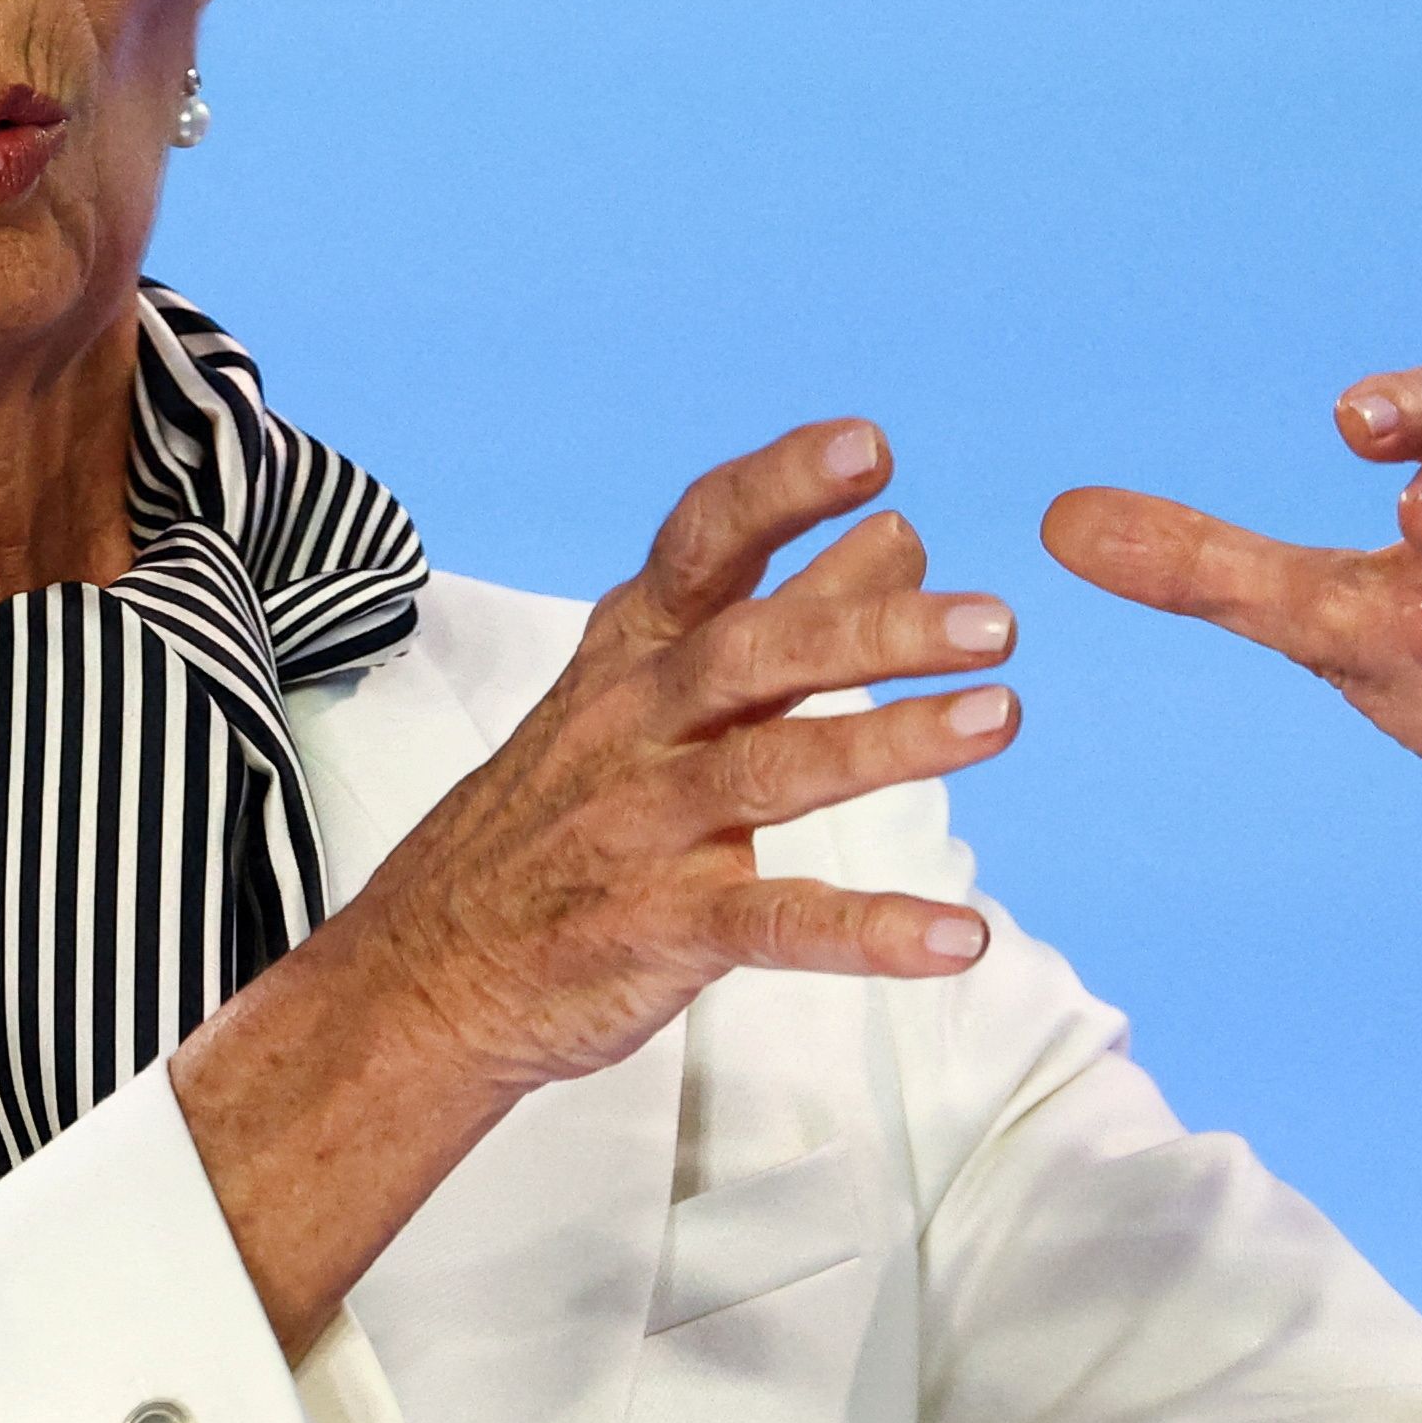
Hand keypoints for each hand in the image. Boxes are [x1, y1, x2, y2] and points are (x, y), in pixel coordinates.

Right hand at [173, 418, 1021, 1351]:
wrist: (424, 973)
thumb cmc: (559, 817)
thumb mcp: (648, 695)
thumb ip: (780, 614)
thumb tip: (903, 535)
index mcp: (630, 653)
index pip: (702, 545)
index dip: (781, 490)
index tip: (872, 449)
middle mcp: (631, 725)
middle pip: (750, 653)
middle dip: (869, 628)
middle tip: (995, 620)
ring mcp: (640, 828)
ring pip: (767, 770)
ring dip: (887, 742)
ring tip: (997, 719)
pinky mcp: (656, 930)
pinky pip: (772, 924)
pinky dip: (869, 931)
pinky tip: (960, 938)